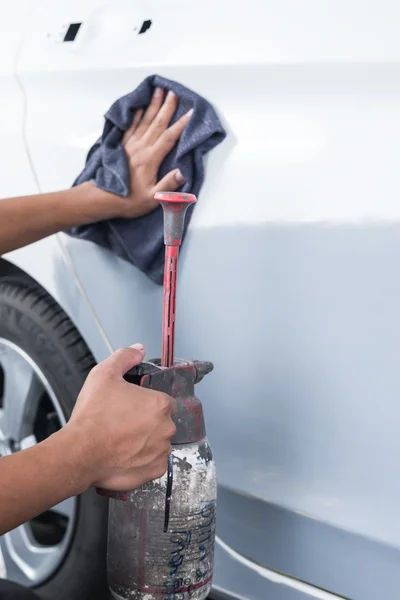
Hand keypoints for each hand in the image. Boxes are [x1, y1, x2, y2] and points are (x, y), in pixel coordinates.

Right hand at [65, 343, 176, 490]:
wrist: (79, 453)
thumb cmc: (92, 417)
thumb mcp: (103, 374)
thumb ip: (124, 357)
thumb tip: (138, 350)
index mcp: (160, 404)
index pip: (164, 401)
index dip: (147, 402)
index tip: (132, 407)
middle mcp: (166, 428)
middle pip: (162, 421)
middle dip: (147, 422)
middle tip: (123, 423)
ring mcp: (161, 451)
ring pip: (159, 442)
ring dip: (146, 441)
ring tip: (122, 440)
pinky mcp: (154, 471)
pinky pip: (154, 463)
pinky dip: (143, 460)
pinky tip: (125, 455)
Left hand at [118, 88, 192, 218]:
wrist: (105, 199)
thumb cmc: (130, 200)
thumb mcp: (153, 198)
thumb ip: (168, 185)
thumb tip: (182, 173)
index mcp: (150, 159)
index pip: (169, 137)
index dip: (181, 124)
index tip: (190, 112)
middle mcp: (140, 148)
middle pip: (157, 123)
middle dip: (167, 107)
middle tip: (174, 92)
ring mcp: (130, 145)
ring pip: (144, 120)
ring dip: (153, 105)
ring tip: (158, 91)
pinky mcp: (122, 146)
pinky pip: (131, 125)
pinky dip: (136, 114)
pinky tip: (140, 106)